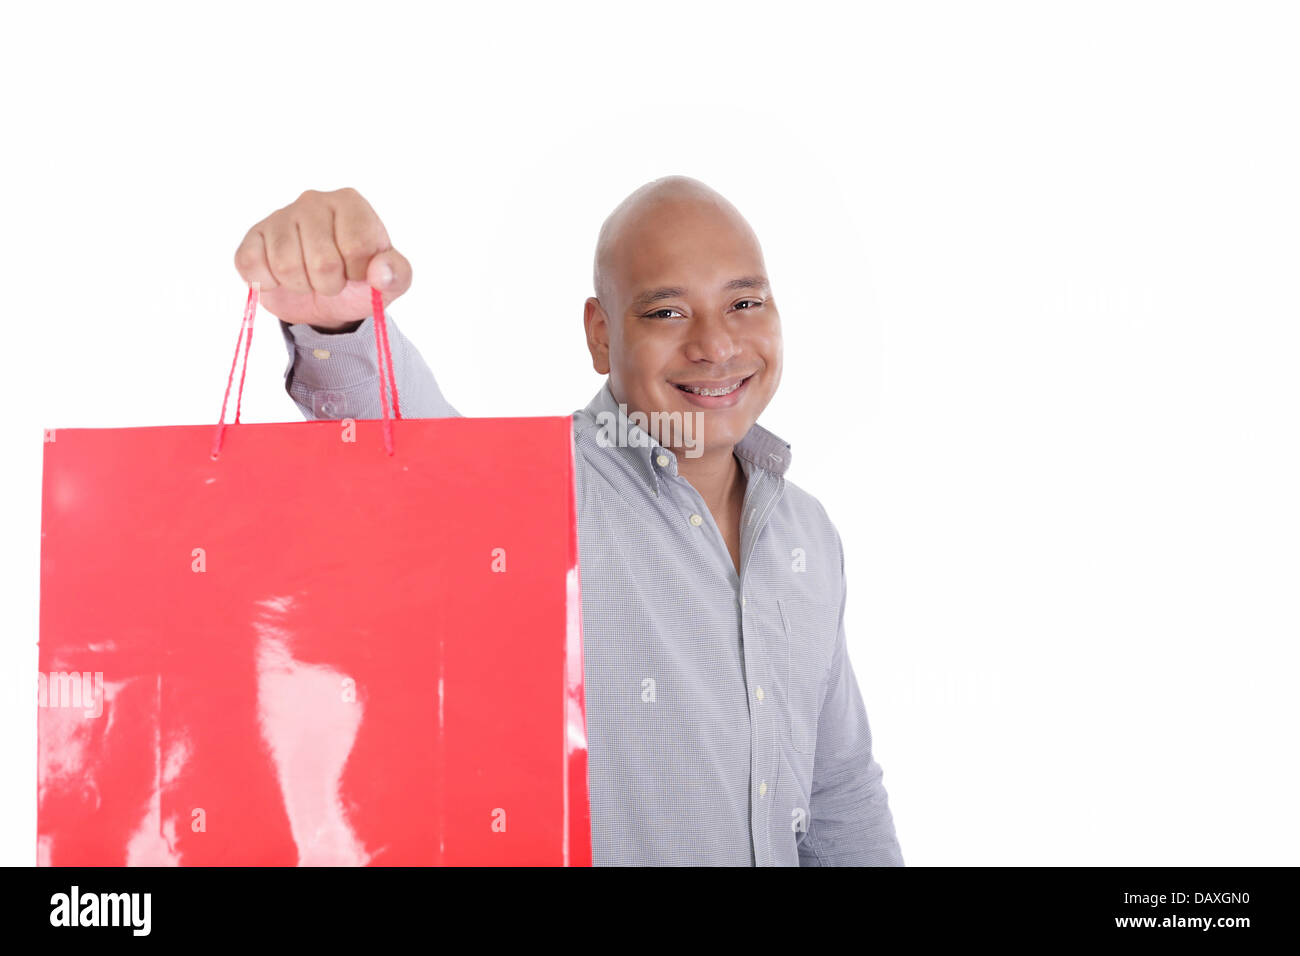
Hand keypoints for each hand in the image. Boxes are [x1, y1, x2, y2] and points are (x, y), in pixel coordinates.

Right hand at [233, 187, 411, 327]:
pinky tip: (280, 277)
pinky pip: (252, 264)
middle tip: (332, 279)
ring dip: (301, 286)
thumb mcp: (391, 281)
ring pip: (286, 265)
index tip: (358, 273)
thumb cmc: (360, 281)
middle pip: (322, 261)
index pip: (357, 245)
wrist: (326, 299)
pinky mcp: (253, 236)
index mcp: (350, 203)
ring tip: (309, 278)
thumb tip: (380, 272)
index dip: (358, 273)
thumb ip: (397, 274)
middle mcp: (314, 200)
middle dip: (329, 284)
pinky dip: (268, 282)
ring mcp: (280, 216)